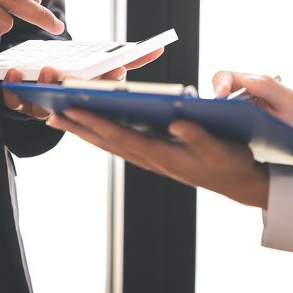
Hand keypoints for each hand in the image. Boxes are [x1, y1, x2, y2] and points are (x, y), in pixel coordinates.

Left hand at [1, 47, 164, 119]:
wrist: (45, 84)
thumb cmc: (80, 75)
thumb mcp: (105, 67)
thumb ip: (130, 59)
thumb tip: (160, 48)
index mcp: (90, 102)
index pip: (100, 97)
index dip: (107, 88)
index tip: (114, 73)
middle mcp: (69, 108)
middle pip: (71, 103)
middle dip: (71, 89)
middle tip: (71, 74)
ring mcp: (46, 107)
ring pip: (43, 105)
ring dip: (44, 87)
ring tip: (48, 70)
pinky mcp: (22, 104)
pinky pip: (15, 103)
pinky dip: (12, 89)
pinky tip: (12, 73)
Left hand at [46, 109, 269, 207]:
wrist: (241, 183)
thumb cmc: (232, 162)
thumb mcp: (220, 149)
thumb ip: (198, 137)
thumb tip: (176, 122)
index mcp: (163, 155)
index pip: (122, 136)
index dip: (96, 123)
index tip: (72, 109)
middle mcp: (152, 159)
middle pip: (108, 142)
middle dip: (80, 127)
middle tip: (51, 113)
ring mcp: (152, 160)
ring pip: (111, 145)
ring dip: (86, 132)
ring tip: (61, 118)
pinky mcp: (155, 158)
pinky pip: (121, 145)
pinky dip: (102, 136)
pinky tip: (91, 127)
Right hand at [212, 71, 292, 148]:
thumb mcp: (289, 100)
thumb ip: (269, 87)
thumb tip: (246, 80)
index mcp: (250, 86)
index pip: (226, 78)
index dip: (219, 84)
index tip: (221, 94)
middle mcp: (239, 100)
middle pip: (215, 98)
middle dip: (210, 106)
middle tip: (213, 117)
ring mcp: (236, 119)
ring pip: (215, 117)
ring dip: (212, 123)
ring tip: (217, 131)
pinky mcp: (236, 136)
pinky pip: (222, 135)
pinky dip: (219, 138)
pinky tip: (226, 145)